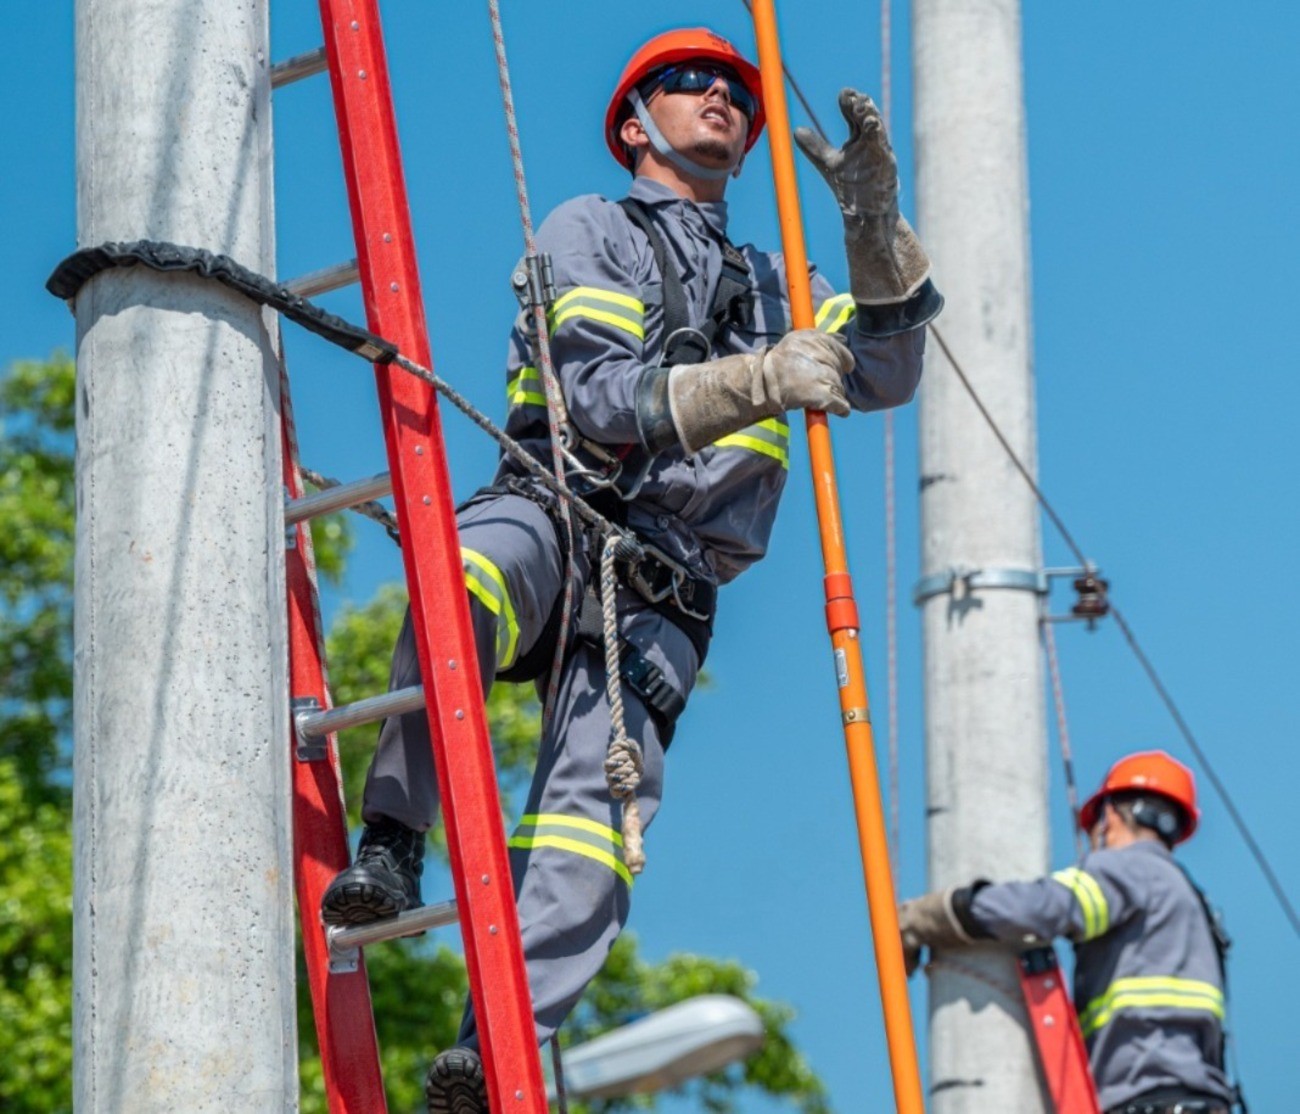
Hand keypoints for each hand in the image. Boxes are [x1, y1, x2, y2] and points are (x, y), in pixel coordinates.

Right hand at [761, 329, 852, 415]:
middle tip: (815, 381)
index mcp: (815, 338)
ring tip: (814, 393)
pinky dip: (839, 408)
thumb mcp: (796, 339)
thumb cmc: (778, 363)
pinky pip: (841, 404)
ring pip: (840, 387)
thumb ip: (820, 338)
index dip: (839, 360)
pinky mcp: (823, 395)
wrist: (760, 382)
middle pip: (840, 370)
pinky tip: (833, 408)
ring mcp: (823, 376)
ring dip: (832, 392)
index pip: (840, 350)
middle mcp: (821, 354)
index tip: (829, 367)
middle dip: (833, 377)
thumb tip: (844, 339)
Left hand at [795, 90, 898, 224]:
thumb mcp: (829, 164)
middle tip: (851, 97)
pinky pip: (883, 146)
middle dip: (860, 103)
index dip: (848, 102)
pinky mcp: (887, 164)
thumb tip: (796, 131)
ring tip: (861, 105)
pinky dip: (878, 134)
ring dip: (869, 114)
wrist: (866, 214)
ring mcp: (879, 152)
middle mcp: (870, 141)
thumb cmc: (852, 188)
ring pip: (876, 126)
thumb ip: (815, 148)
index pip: (853, 113)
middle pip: (866, 114)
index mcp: (858, 138)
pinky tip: (872, 124)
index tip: (844, 94)